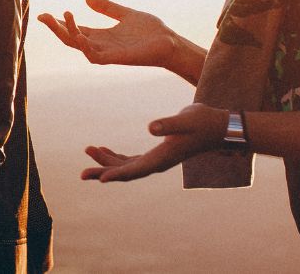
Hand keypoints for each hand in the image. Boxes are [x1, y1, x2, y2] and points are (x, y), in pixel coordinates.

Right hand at [38, 0, 177, 68]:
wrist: (170, 43)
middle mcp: (100, 45)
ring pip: (79, 46)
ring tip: (62, 18)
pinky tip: (79, 35)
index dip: (60, 23)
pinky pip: (94, 56)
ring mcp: (107, 53)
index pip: (75, 30)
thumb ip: (106, 7)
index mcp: (101, 36)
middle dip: (56, 28)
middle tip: (43, 16)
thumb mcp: (124, 14)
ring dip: (68, 34)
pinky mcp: (116, 59)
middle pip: (71, 39)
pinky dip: (84, 47)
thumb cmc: (150, 32)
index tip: (44, 14)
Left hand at [81, 104, 227, 181]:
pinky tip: (104, 149)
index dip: (116, 175)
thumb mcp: (186, 120)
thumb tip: (150, 127)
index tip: (99, 179)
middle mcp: (157, 162)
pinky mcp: (157, 152)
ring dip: (106, 161)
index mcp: (162, 158)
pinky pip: (131, 159)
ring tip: (88, 151)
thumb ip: (168, 124)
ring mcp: (157, 159)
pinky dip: (117, 156)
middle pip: (126, 172)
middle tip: (82, 174)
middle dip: (103, 171)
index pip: (135, 170)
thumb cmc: (203, 122)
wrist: (218, 126)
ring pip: (126, 166)